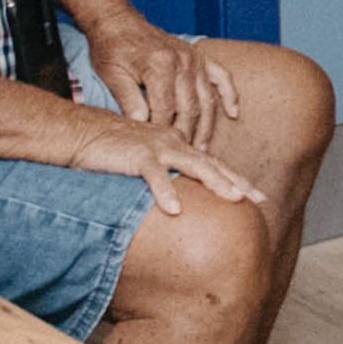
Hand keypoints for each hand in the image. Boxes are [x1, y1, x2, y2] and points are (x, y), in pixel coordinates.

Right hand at [67, 114, 261, 215]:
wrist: (82, 133)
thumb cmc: (112, 150)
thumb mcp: (144, 161)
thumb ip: (164, 174)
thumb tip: (179, 200)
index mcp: (176, 145)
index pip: (212, 163)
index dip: (235, 178)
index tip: (256, 195)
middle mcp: (173, 144)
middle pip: (212, 164)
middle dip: (237, 182)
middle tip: (260, 199)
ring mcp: (157, 149)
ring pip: (193, 166)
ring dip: (215, 182)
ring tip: (234, 199)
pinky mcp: (137, 156)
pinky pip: (155, 176)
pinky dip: (166, 192)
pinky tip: (175, 210)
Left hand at [83, 12, 237, 148]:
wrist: (119, 21)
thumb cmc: (112, 49)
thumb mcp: (112, 74)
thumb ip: (127, 99)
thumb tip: (141, 125)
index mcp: (160, 65)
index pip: (166, 109)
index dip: (162, 132)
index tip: (159, 151)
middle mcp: (183, 61)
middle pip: (191, 107)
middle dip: (187, 135)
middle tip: (184, 158)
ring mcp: (195, 59)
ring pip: (208, 99)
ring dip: (207, 126)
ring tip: (203, 149)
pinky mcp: (200, 57)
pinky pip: (222, 77)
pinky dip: (229, 95)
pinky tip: (233, 113)